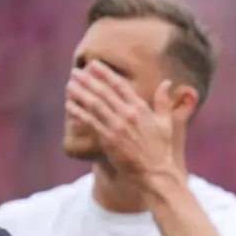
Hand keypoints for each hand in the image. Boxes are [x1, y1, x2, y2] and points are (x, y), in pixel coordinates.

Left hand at [65, 60, 180, 182]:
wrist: (154, 171)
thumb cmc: (161, 147)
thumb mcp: (167, 122)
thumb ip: (164, 101)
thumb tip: (166, 82)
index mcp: (142, 109)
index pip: (120, 85)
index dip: (105, 73)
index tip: (94, 64)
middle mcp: (128, 115)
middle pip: (104, 92)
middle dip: (88, 80)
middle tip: (75, 72)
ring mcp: (117, 127)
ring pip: (94, 104)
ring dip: (80, 92)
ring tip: (69, 84)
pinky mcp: (108, 139)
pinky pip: (89, 121)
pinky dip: (78, 111)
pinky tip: (69, 104)